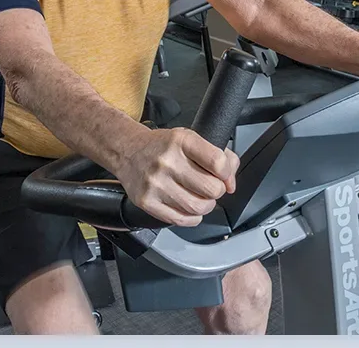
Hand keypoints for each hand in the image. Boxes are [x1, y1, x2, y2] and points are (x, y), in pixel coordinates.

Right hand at [116, 127, 239, 226]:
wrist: (127, 151)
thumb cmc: (161, 147)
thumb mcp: (189, 138)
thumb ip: (218, 156)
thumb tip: (231, 184)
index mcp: (180, 141)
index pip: (218, 163)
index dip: (227, 173)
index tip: (222, 175)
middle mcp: (167, 161)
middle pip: (212, 189)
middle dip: (216, 191)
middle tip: (207, 186)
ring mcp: (155, 183)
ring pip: (199, 208)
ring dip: (204, 205)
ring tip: (197, 196)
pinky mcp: (147, 201)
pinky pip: (182, 220)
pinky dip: (191, 217)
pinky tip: (185, 206)